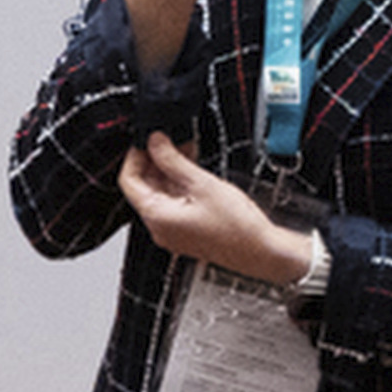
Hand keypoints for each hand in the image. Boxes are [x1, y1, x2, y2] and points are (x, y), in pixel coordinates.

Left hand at [117, 135, 319, 285]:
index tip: (147, 140)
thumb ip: (173, 160)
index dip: (135, 157)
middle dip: (154, 160)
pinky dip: (180, 183)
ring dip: (170, 169)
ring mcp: (174, 231)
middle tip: (169, 139)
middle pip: (144, 187)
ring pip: (161, 193)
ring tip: (185, 147)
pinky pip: (175, 203)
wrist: (262, 252)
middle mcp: (160, 227)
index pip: (129, 182)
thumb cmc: (238, 228)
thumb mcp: (202, 184)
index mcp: (157, 217)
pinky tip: (194, 168)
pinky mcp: (187, 231)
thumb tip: (154, 142)